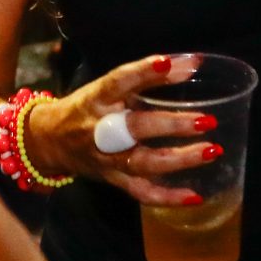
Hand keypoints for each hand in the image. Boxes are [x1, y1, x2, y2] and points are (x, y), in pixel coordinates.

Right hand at [24, 54, 218, 205]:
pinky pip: (141, 192)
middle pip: (135, 128)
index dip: (143, 71)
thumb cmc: (87, 108)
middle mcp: (100, 129)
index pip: (119, 81)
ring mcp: (106, 159)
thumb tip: (191, 64)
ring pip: (142, 163)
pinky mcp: (113, 180)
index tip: (169, 63)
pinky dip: (168, 197)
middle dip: (172, 125)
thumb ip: (146, 77)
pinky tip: (196, 195)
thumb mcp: (107, 87)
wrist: (49, 141)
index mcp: (98, 98)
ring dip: (179, 159)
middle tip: (206, 120)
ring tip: (211, 151)